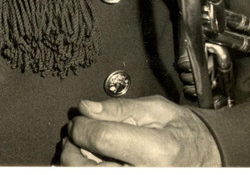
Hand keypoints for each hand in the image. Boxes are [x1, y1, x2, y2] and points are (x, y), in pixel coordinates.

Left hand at [61, 95, 221, 166]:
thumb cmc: (181, 131)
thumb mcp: (156, 109)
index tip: (80, 117)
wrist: (205, 157)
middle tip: (76, 133)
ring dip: (75, 162)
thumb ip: (119, 108)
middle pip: (87, 169)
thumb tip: (86, 108)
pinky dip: (87, 170)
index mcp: (155, 151)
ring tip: (82, 147)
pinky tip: (90, 161)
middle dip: (72, 147)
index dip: (82, 125)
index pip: (101, 138)